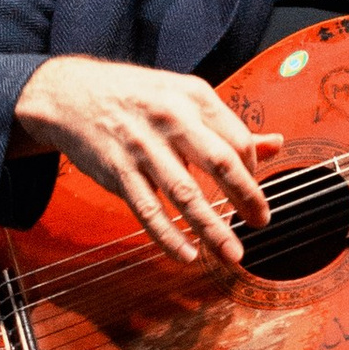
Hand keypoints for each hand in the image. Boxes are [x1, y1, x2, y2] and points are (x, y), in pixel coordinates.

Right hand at [13, 58, 287, 266]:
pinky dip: (169, 237)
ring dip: (213, 229)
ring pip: (186, 194)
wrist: (71, 94)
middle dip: (248, 198)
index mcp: (195, 97)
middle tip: (262, 223)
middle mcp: (172, 119)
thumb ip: (229, 126)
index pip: (238, 140)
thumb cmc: (136, 97)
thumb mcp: (184, 97)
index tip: (253, 192)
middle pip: (221, 163)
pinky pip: (149, 210)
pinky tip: (187, 255)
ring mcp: (144, 146)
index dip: (253, 171)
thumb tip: (277, 144)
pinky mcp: (119, 170)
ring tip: (233, 254)